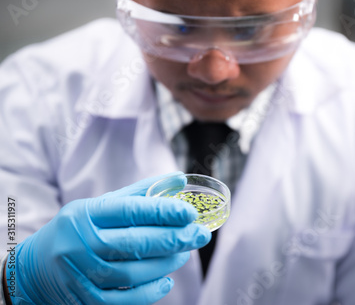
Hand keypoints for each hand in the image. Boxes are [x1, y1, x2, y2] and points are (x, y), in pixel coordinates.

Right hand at [5, 172, 210, 304]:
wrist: (35, 267)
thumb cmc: (78, 229)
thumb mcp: (100, 206)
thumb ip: (139, 194)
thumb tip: (178, 181)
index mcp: (85, 214)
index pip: (129, 211)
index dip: (163, 212)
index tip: (190, 213)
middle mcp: (80, 243)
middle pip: (135, 243)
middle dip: (174, 239)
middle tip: (199, 235)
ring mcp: (81, 274)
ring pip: (133, 272)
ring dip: (166, 263)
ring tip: (184, 253)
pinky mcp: (85, 298)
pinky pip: (124, 300)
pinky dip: (150, 292)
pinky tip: (167, 280)